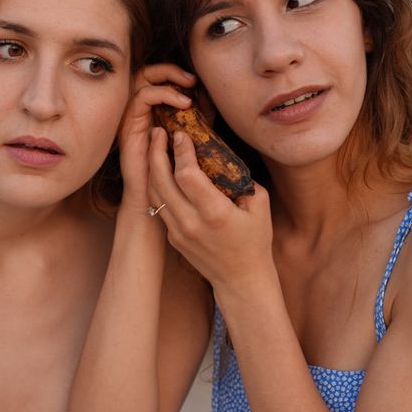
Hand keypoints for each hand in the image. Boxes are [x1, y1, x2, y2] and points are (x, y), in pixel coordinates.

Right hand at [118, 64, 195, 211]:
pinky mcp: (128, 125)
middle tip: (192, 80)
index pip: (158, 76)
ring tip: (188, 94)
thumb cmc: (175, 169)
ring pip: (141, 78)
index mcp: (152, 109)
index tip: (197, 81)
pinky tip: (182, 105)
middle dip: (170, 70)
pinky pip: (141, 98)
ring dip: (167, 79)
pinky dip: (163, 94)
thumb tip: (210, 96)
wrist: (157, 195)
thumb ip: (199, 117)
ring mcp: (132, 115)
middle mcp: (139, 109)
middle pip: (146, 71)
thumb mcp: (192, 136)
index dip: (175, 73)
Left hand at [147, 126, 274, 290]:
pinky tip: (160, 170)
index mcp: (214, 213)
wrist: (240, 279)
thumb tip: (223, 154)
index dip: (181, 150)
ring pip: (154, 193)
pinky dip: (156, 184)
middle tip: (159, 132)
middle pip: (161, 180)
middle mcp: (191, 222)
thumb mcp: (259, 205)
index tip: (181, 134)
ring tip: (155, 146)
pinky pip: (159, 205)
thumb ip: (240, 178)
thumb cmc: (255, 240)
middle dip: (157, 152)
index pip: (187, 175)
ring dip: (151, 167)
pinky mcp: (172, 237)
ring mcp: (178, 232)